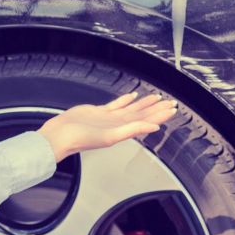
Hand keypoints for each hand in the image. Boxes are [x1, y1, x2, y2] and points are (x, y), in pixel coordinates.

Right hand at [37, 93, 177, 161]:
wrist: (62, 134)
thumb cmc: (81, 139)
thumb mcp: (110, 136)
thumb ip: (133, 130)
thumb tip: (154, 128)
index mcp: (123, 130)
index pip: (147, 121)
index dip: (160, 115)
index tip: (172, 109)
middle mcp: (118, 124)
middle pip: (142, 114)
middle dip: (156, 108)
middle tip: (170, 102)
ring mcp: (109, 118)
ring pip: (131, 109)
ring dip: (144, 104)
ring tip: (156, 98)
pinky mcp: (99, 112)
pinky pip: (116, 104)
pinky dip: (125, 100)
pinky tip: (131, 96)